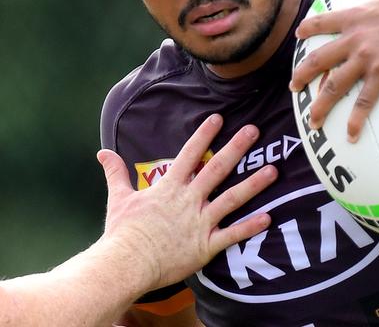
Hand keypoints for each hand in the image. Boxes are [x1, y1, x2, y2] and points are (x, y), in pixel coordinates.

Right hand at [96, 115, 276, 290]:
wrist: (126, 264)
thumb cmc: (122, 233)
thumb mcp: (118, 198)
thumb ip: (115, 173)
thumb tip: (102, 152)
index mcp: (169, 187)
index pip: (189, 154)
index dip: (204, 135)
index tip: (219, 118)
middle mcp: (189, 200)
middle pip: (217, 169)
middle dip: (236, 148)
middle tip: (254, 130)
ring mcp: (200, 222)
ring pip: (232, 198)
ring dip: (253, 184)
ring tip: (273, 170)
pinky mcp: (206, 246)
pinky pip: (232, 235)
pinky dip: (250, 227)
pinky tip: (268, 217)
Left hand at [290, 0, 378, 141]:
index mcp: (356, 16)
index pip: (321, 22)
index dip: (306, 30)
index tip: (297, 38)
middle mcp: (355, 37)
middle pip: (318, 59)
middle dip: (301, 76)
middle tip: (293, 88)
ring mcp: (367, 57)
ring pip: (334, 85)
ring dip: (319, 105)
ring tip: (311, 121)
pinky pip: (364, 102)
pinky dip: (354, 121)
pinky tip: (349, 136)